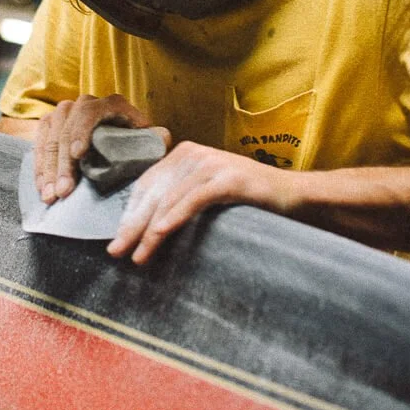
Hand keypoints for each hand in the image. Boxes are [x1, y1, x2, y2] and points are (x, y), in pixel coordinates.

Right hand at [34, 94, 169, 203]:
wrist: (114, 134)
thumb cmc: (133, 141)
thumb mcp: (146, 139)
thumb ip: (153, 139)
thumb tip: (163, 137)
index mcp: (111, 104)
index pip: (90, 114)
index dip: (82, 132)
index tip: (78, 155)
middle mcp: (84, 103)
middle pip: (67, 132)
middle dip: (64, 165)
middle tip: (64, 191)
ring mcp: (64, 113)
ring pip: (50, 140)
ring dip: (49, 170)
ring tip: (50, 196)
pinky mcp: (49, 125)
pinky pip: (39, 146)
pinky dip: (40, 170)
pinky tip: (42, 189)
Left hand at [107, 142, 294, 264]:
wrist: (293, 194)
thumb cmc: (249, 198)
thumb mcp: (208, 191)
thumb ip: (181, 195)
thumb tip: (146, 224)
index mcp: (185, 154)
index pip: (146, 184)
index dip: (129, 213)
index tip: (118, 237)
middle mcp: (194, 154)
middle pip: (154, 193)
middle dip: (132, 225)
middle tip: (116, 251)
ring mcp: (212, 164)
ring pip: (169, 199)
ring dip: (149, 230)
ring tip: (136, 255)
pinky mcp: (228, 178)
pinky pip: (193, 199)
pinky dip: (174, 217)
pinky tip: (159, 233)